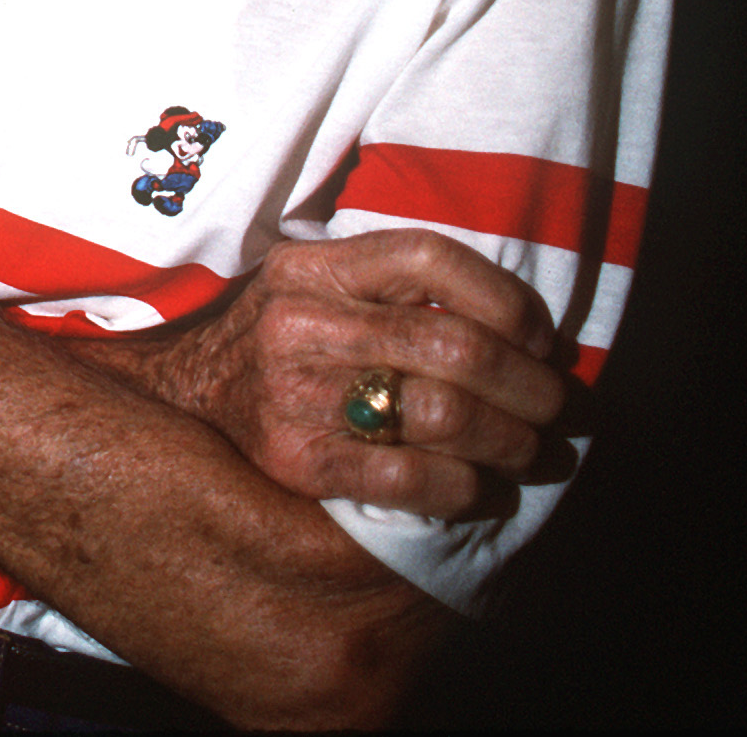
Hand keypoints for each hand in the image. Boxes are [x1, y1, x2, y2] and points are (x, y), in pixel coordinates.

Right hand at [99, 229, 574, 518]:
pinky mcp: (297, 462)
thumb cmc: (279, 343)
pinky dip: (467, 487)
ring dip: (513, 441)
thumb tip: (527, 330)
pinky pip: (411, 476)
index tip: (542, 338)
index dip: (506, 299)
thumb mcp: (315, 287)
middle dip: (532, 385)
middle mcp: (298, 323)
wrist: (183, 401)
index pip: (429, 257)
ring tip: (537, 452)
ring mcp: (293, 395)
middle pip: (454, 347)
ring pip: (445, 414)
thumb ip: (391, 288)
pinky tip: (485, 489)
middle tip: (563, 408)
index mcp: (311, 267)